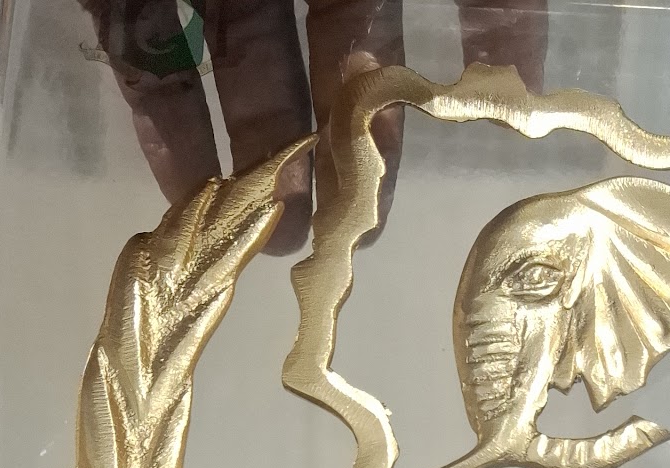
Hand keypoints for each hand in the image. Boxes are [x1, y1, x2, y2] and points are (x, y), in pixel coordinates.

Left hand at [81, 0, 547, 251]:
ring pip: (247, 51)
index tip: (504, 110)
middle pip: (347, 27)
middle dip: (358, 134)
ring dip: (268, 148)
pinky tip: (194, 192)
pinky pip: (144, 45)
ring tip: (286, 238)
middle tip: (366, 225)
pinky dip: (167, 119)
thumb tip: (525, 47)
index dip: (495, 32)